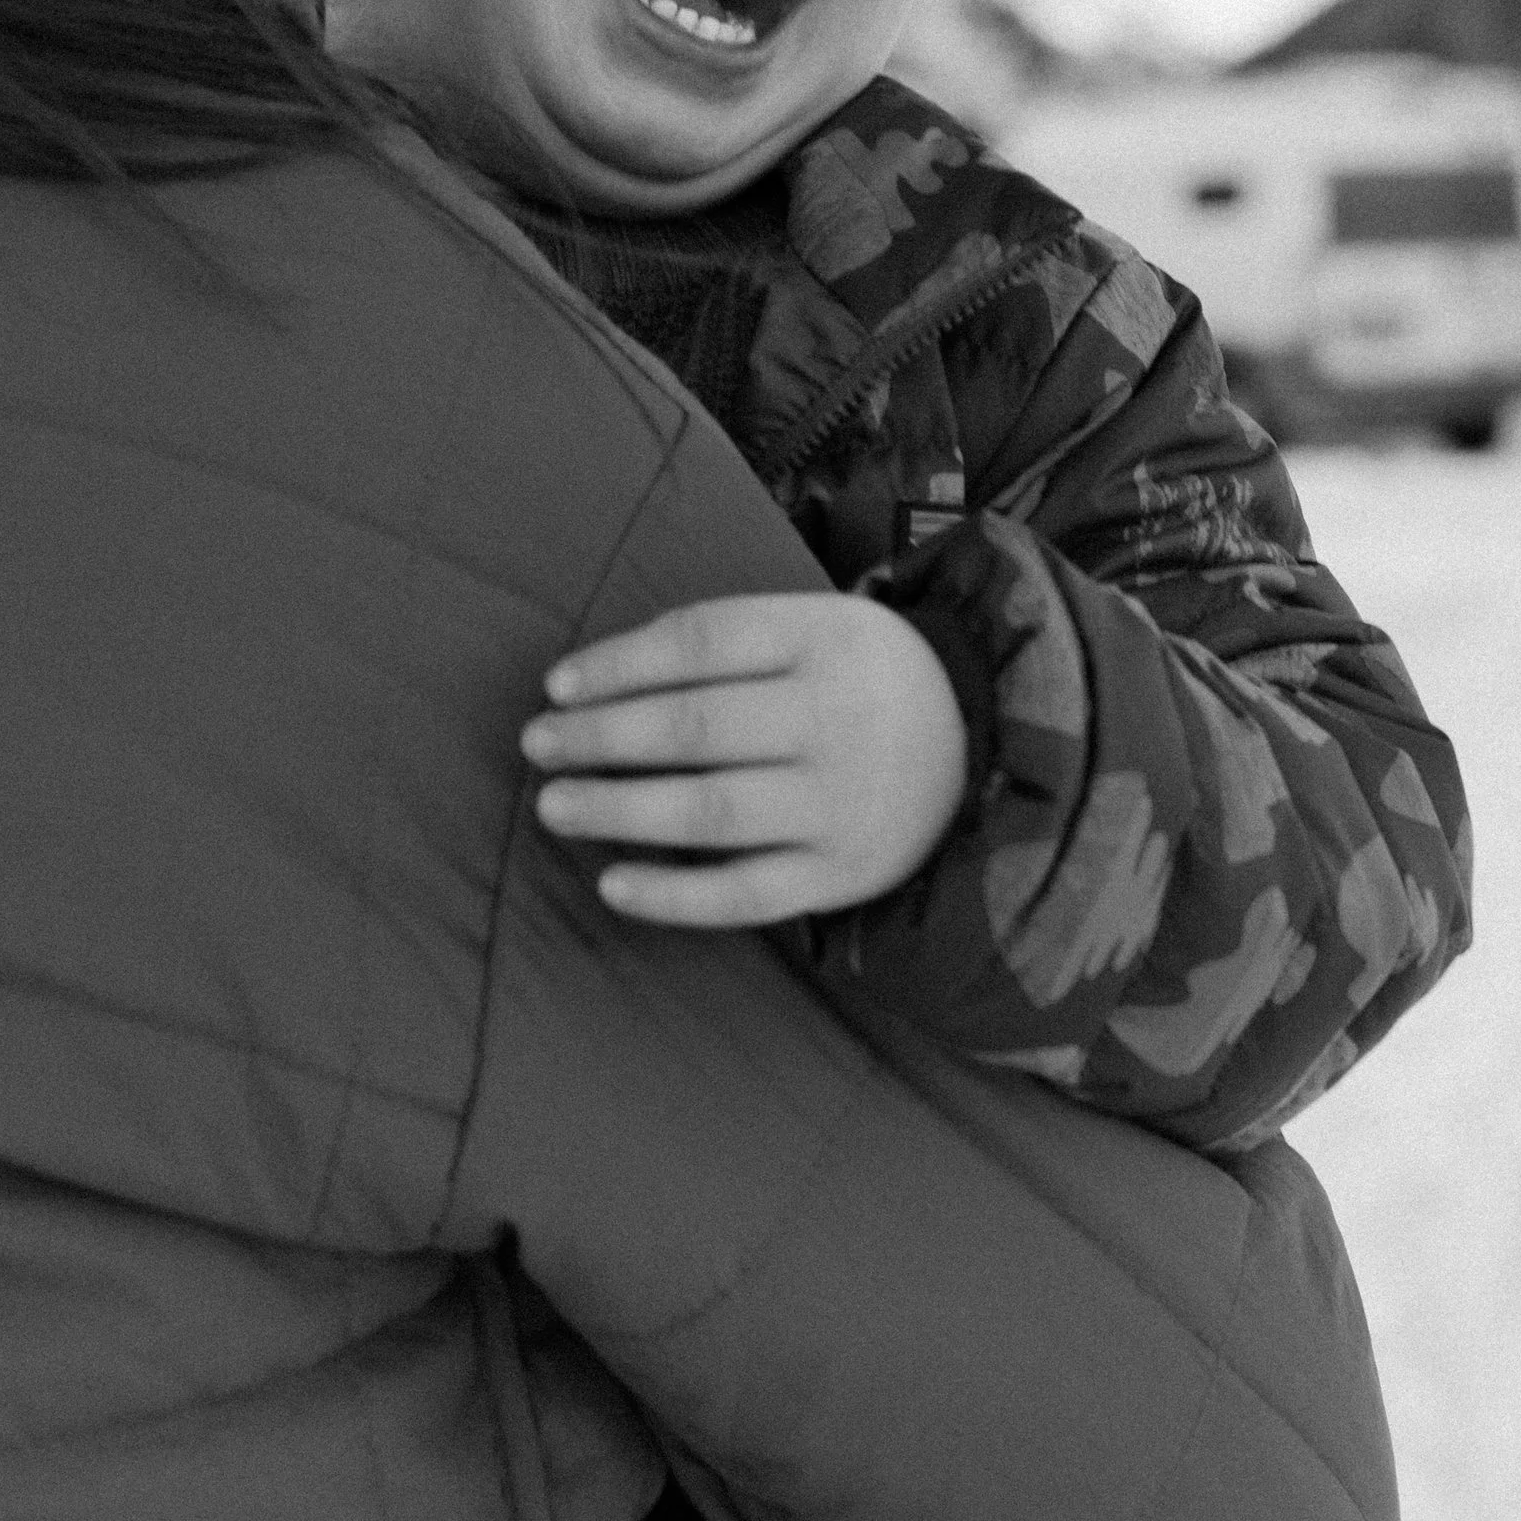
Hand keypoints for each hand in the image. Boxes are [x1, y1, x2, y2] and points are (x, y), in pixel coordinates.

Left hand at [520, 590, 968, 925]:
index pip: (702, 641)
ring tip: (552, 805)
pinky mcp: (842, 875)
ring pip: (712, 811)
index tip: (554, 685)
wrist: (984, 745)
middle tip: (536, 744)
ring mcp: (841, 804)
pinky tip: (612, 883)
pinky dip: (674, 895)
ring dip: (620, 810)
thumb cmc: (856, 677)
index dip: (619, 663)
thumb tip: (594, 680)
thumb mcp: (813, 625)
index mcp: (823, 638)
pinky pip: (747, 893)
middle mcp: (835, 719)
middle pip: (697, 727)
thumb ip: (719, 642)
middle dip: (603, 738)